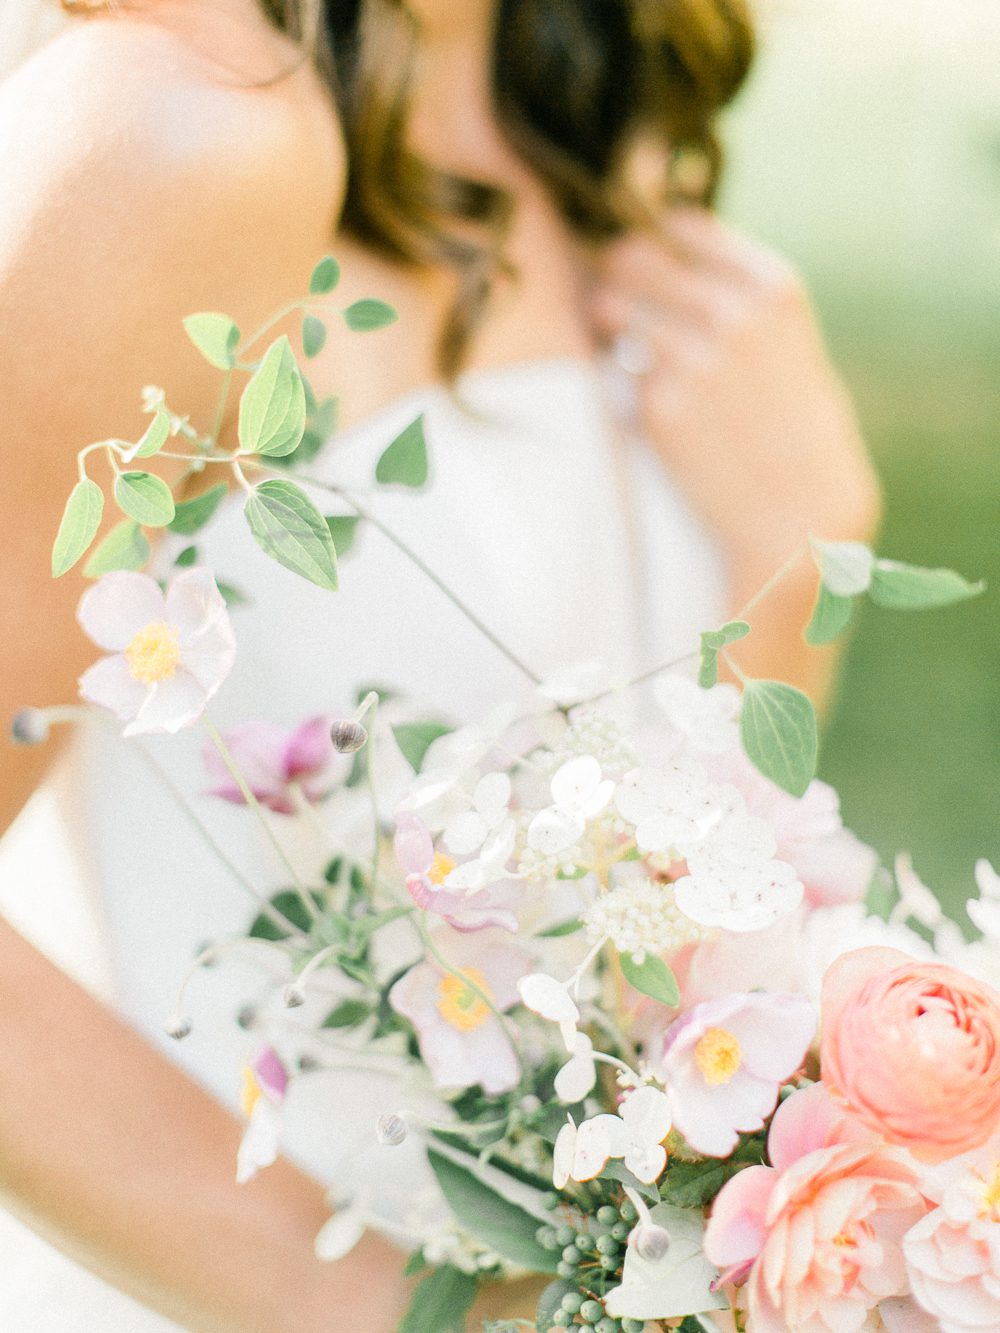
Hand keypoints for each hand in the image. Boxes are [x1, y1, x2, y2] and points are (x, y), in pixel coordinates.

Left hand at [588, 207, 880, 582]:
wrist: (802, 514)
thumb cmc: (797, 431)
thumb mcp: (789, 345)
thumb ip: (737, 299)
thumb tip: (666, 258)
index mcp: (772, 287)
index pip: (683, 224)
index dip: (654, 237)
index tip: (645, 255)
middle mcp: (732, 314)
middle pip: (633, 255)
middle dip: (614, 271)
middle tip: (611, 292)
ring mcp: (692, 360)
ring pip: (609, 306)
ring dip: (603, 317)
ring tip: (612, 335)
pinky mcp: (659, 407)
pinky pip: (619, 372)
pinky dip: (620, 378)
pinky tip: (648, 399)